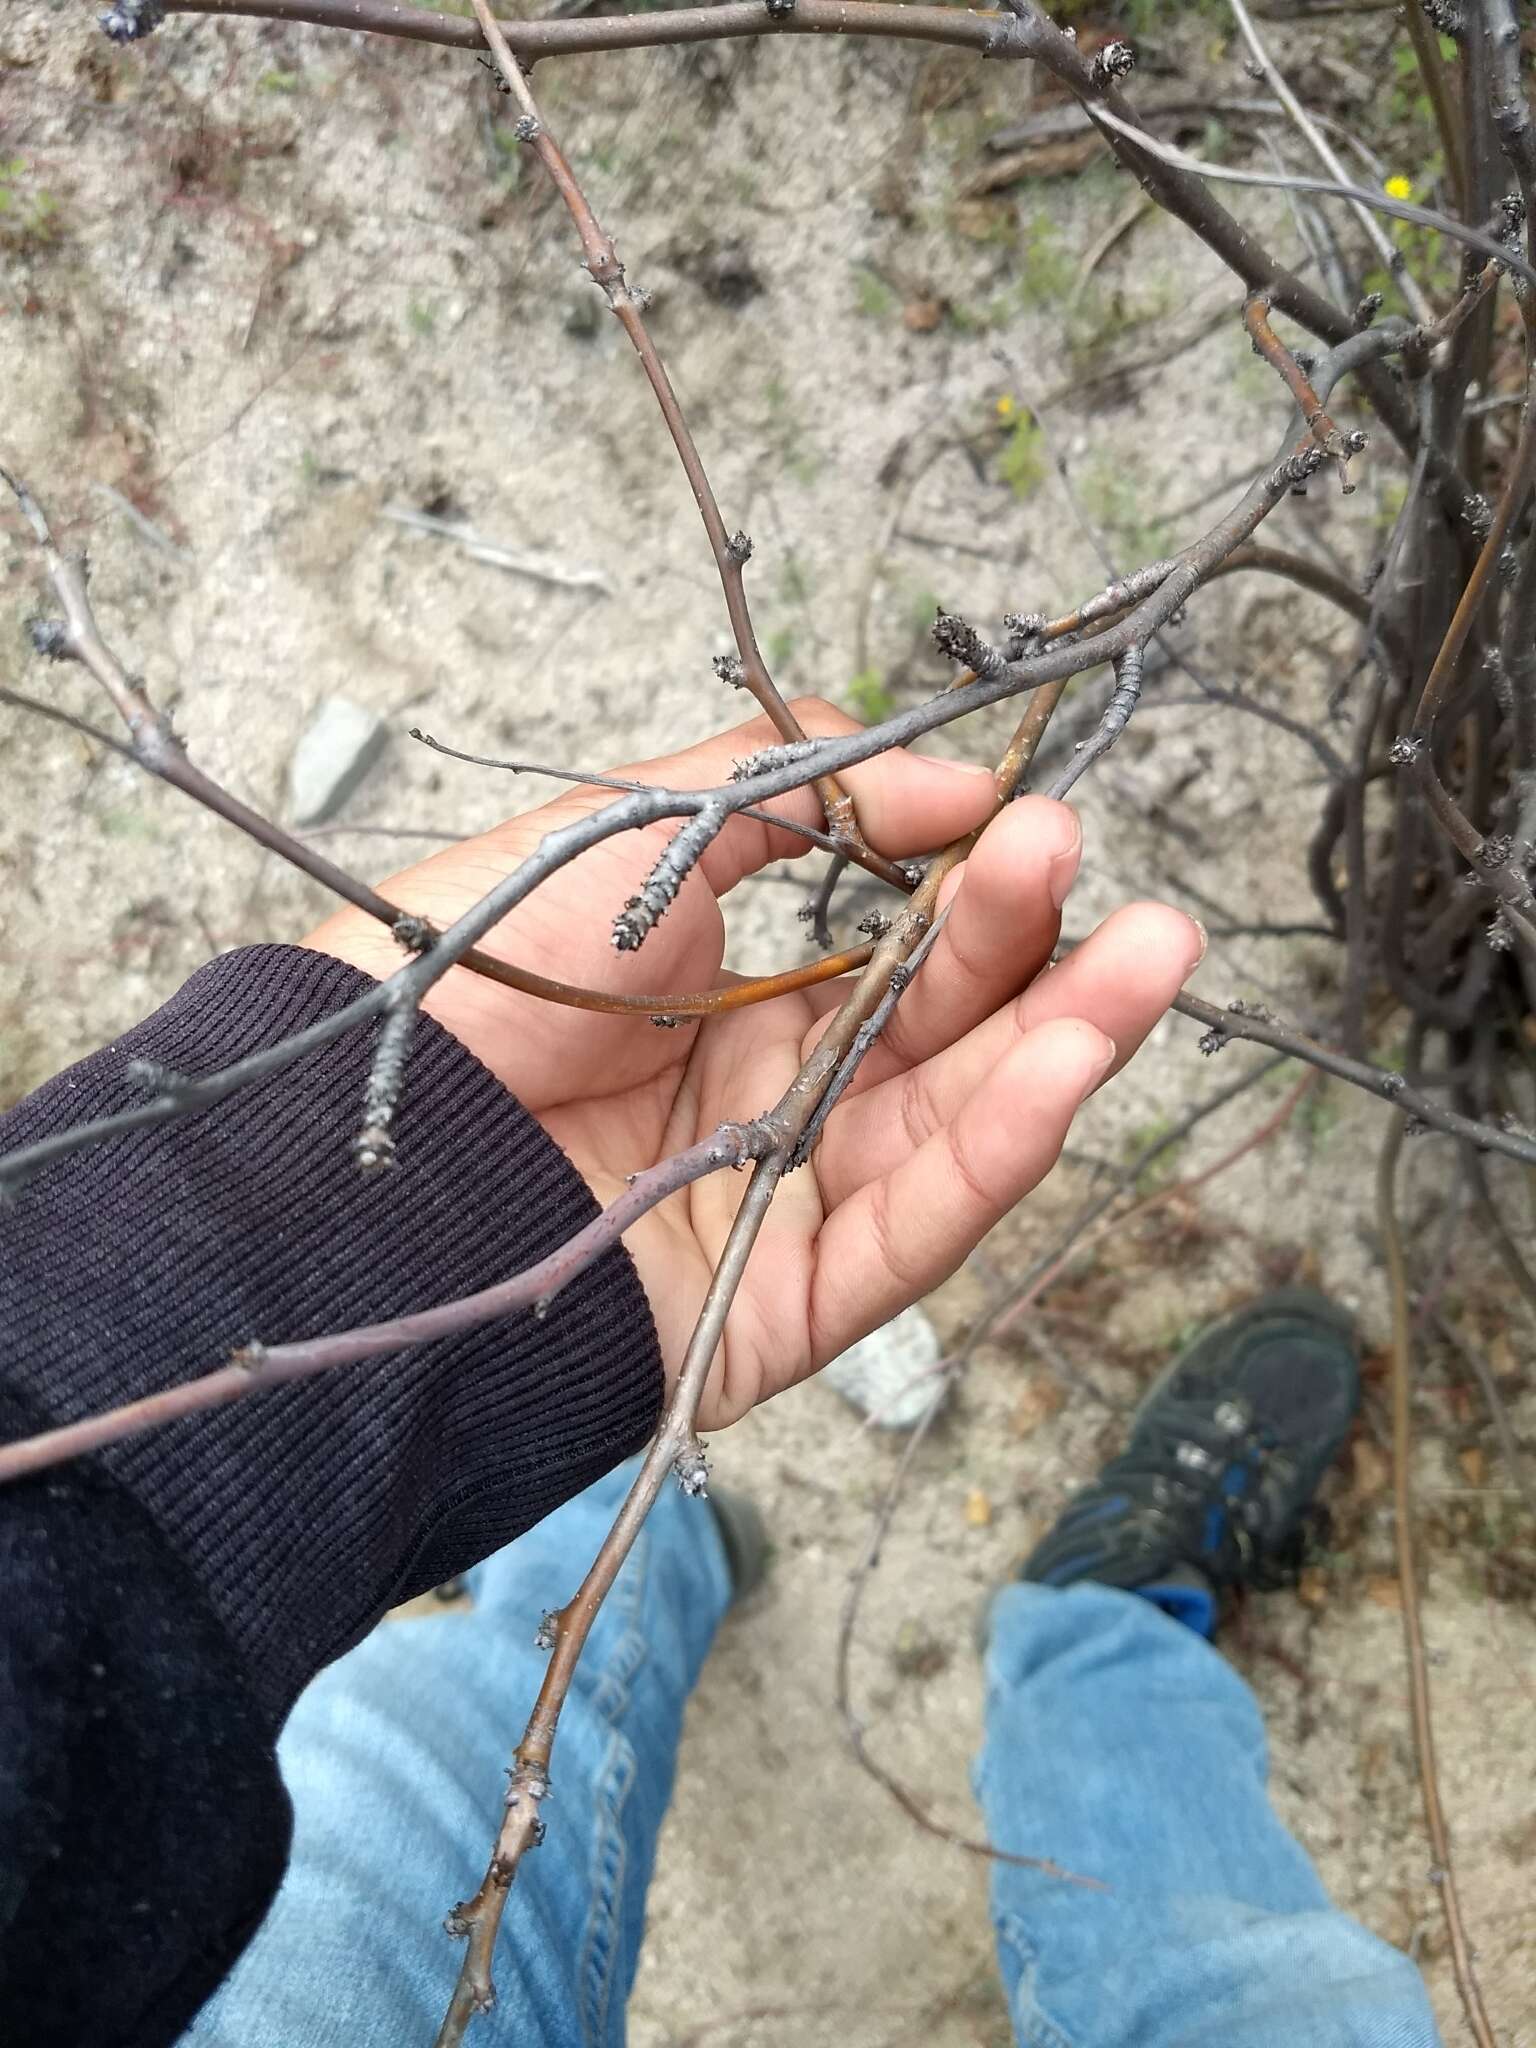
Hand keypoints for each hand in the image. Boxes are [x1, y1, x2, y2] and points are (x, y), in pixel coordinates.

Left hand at [303, 699, 1203, 1428]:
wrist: (361, 1151)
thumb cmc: (473, 985)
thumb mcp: (632, 838)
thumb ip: (797, 792)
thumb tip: (951, 780)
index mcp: (735, 999)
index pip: (895, 945)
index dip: (968, 883)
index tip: (1027, 814)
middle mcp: (772, 1100)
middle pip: (938, 1030)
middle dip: (1027, 945)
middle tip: (1088, 864)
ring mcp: (783, 1205)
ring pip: (951, 1128)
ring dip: (1057, 1041)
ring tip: (1153, 954)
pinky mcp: (783, 1307)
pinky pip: (908, 1230)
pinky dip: (993, 1151)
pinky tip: (1067, 1067)